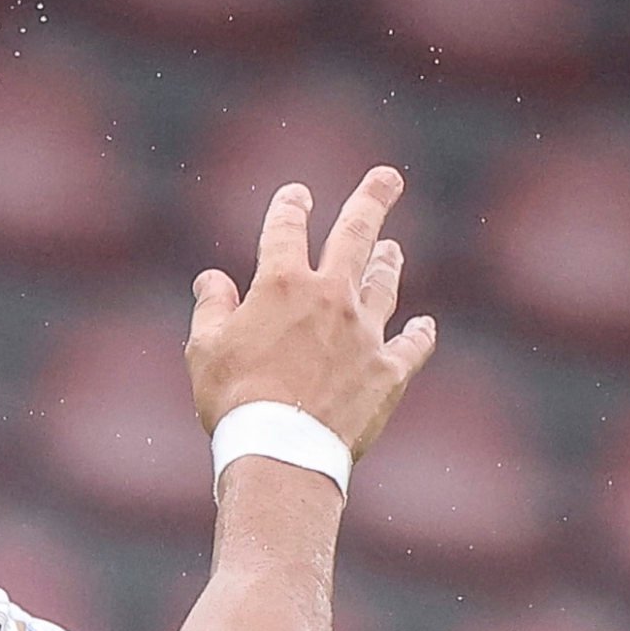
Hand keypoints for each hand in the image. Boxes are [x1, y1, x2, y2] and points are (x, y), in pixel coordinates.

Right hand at [187, 167, 436, 466]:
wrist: (281, 453)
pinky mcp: (387, 370)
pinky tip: (425, 326)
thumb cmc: (234, 403)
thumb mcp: (204, 353)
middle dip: (372, 199)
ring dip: (388, 263)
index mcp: (281, 284)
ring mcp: (365, 331)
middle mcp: (331, 296)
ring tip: (392, 249)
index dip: (290, 207)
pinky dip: (419, 335)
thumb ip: (211, 308)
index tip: (297, 195)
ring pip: (384, 284)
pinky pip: (411, 345)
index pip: (285, 228)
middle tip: (388, 178)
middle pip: (356, 233)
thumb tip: (210, 279)